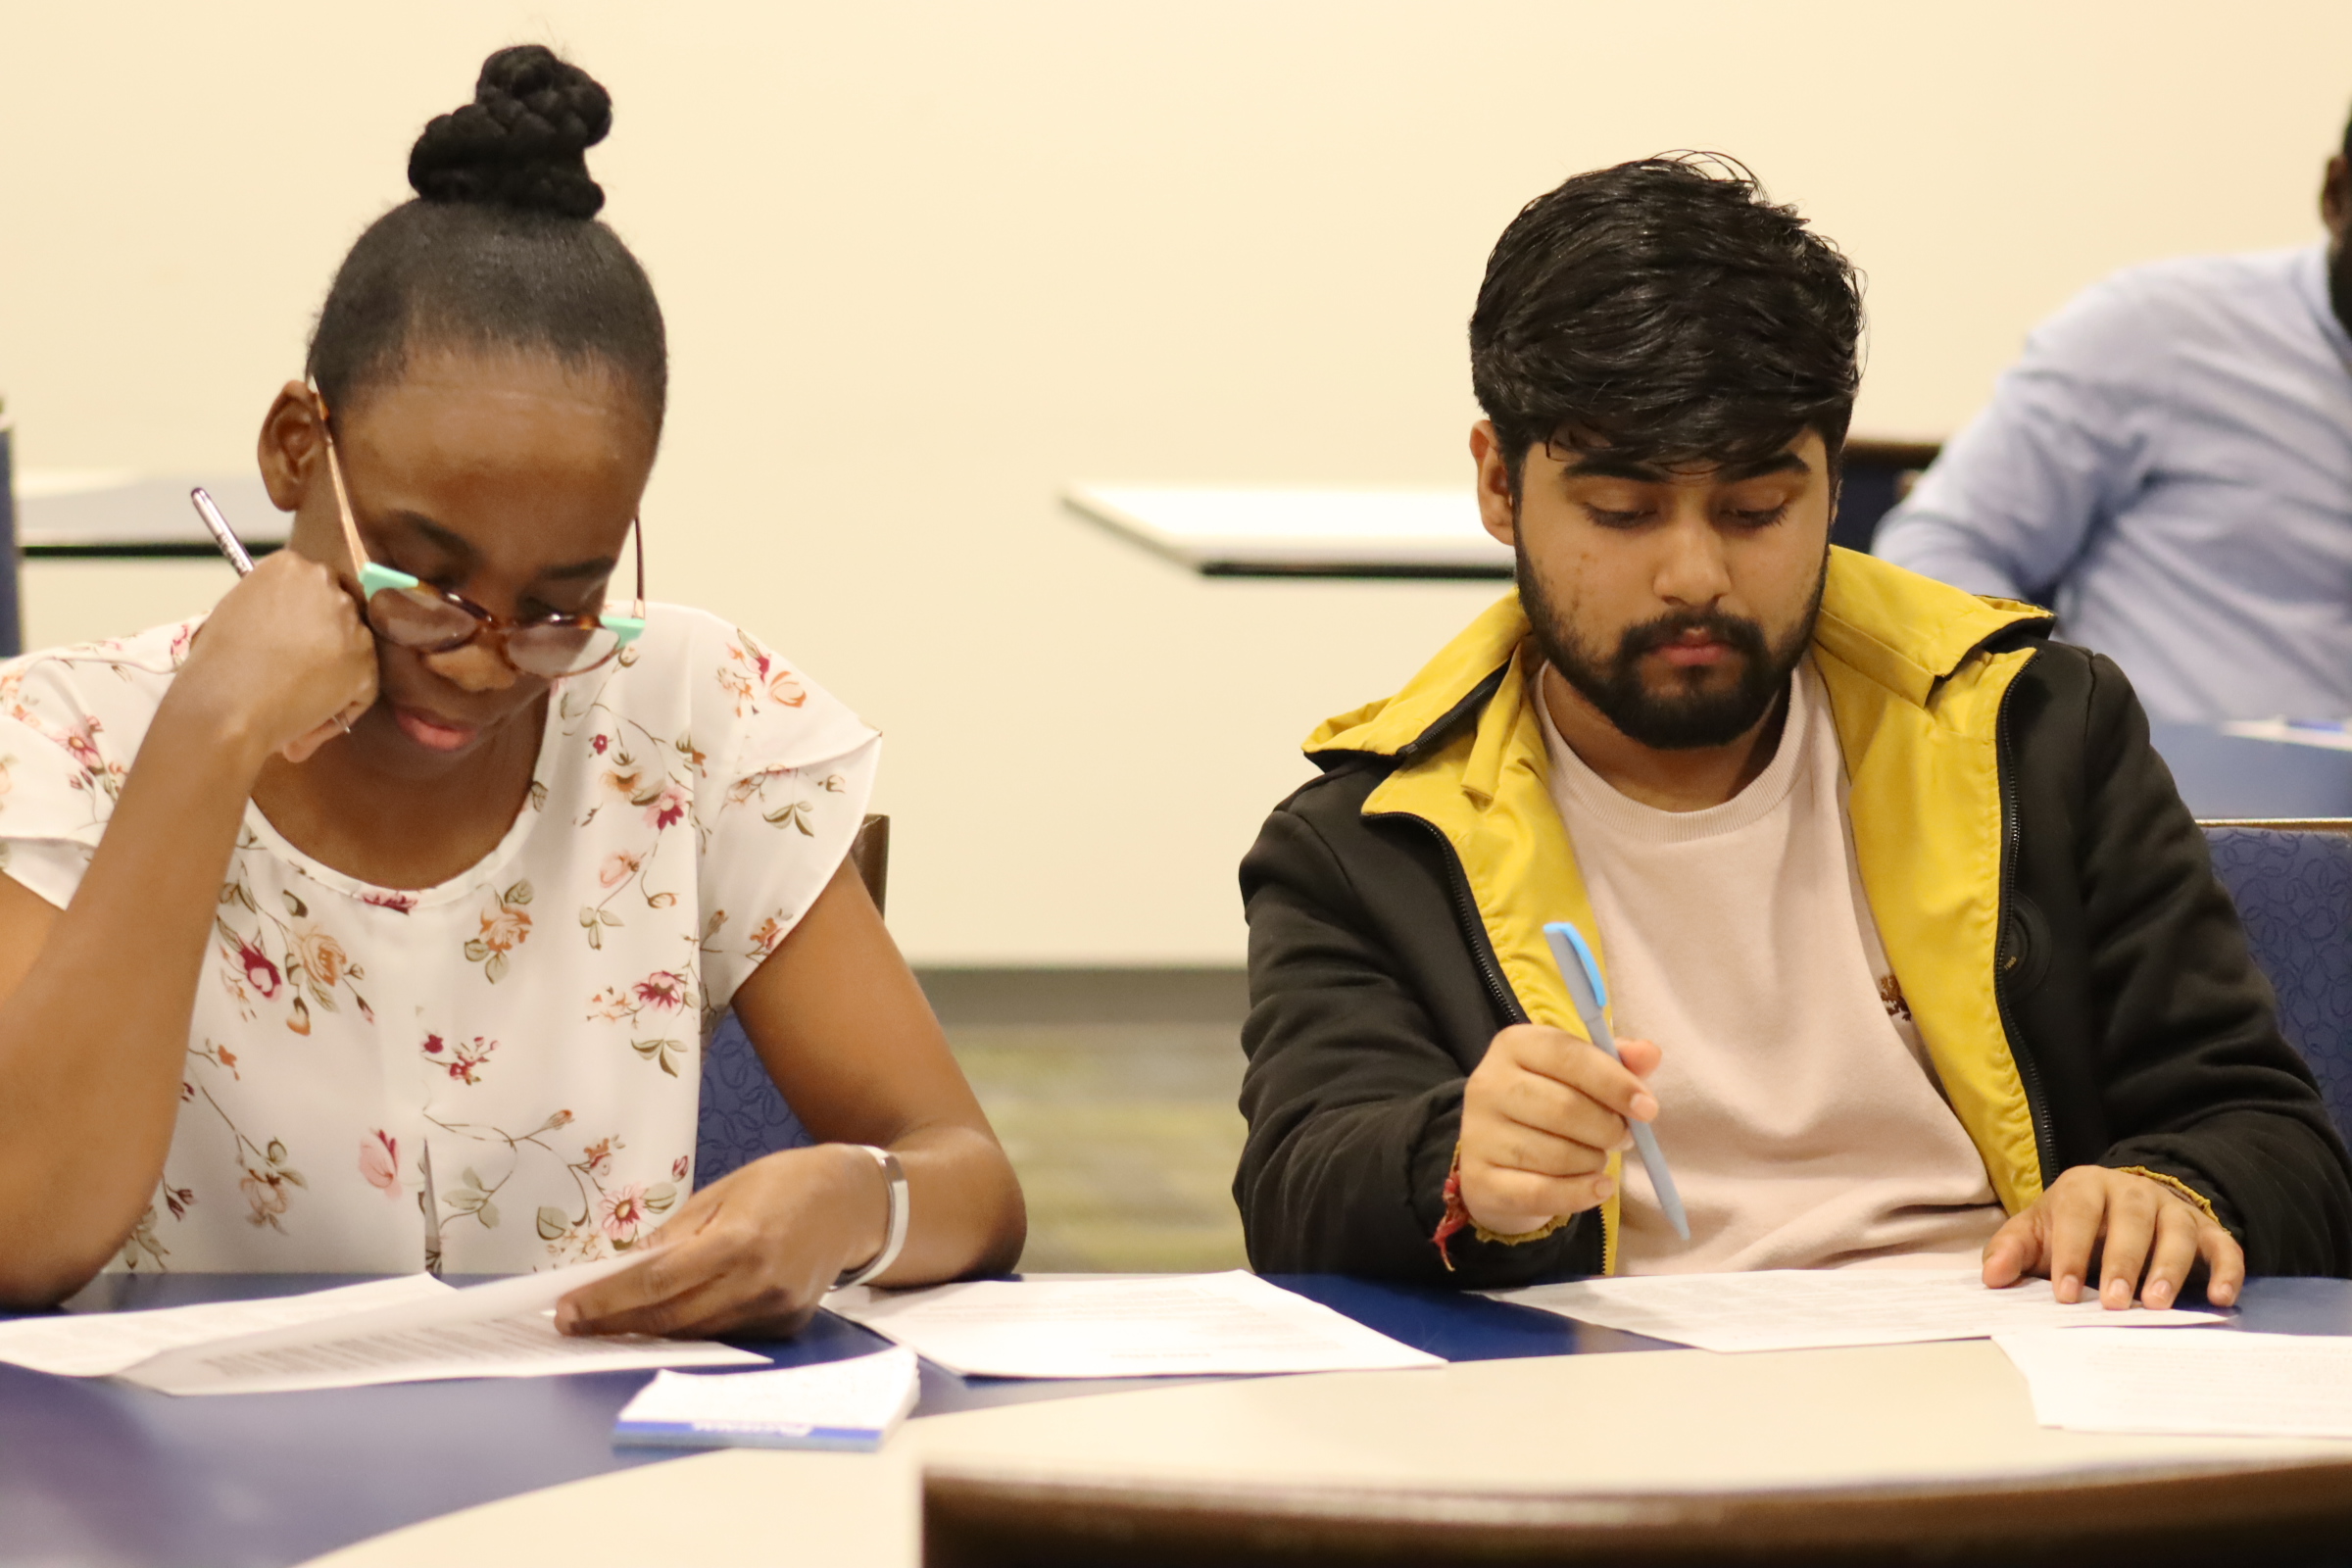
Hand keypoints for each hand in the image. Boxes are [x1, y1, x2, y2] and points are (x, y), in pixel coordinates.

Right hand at [175, 551, 375, 765]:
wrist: (225, 704)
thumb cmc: (218, 663)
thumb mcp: (238, 608)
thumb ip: (275, 601)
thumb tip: (294, 614)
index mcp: (291, 565)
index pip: (315, 583)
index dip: (306, 614)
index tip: (293, 635)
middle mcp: (326, 586)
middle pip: (340, 609)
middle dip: (325, 636)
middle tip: (297, 667)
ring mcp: (351, 624)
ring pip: (355, 646)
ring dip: (336, 669)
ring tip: (296, 694)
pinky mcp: (365, 664)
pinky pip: (363, 685)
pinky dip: (344, 702)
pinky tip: (310, 712)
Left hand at [554, 1143, 890, 1338]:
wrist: (852, 1202)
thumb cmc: (784, 1184)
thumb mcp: (723, 1192)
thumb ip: (675, 1234)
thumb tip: (623, 1267)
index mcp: (739, 1239)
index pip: (657, 1281)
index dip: (607, 1299)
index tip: (568, 1309)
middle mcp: (757, 1282)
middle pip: (669, 1316)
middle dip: (614, 1322)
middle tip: (572, 1322)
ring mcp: (773, 1310)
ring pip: (692, 1332)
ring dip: (645, 1330)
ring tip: (606, 1321)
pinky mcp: (784, 1326)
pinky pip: (723, 1332)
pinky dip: (688, 1326)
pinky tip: (663, 1317)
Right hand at [1458, 1023, 1661, 1235]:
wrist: (1500, 1155)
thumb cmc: (1550, 1103)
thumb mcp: (1581, 1073)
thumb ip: (1618, 1062)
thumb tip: (1649, 1053)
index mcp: (1515, 1044)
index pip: (1568, 1055)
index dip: (1614, 1082)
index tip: (1648, 1108)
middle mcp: (1488, 1083)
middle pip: (1563, 1108)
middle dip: (1608, 1128)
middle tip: (1624, 1137)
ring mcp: (1478, 1133)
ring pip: (1556, 1154)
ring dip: (1594, 1161)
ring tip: (1599, 1157)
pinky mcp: (1479, 1179)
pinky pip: (1540, 1192)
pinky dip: (1579, 1193)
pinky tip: (1598, 1187)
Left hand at [1982, 1165, 2244, 1309]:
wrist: (2116, 1206)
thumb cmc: (2071, 1226)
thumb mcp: (2035, 1231)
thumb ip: (2012, 1250)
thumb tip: (1992, 1277)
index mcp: (2085, 1187)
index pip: (2077, 1215)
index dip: (2072, 1253)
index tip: (2066, 1294)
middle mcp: (2133, 1191)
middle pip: (2133, 1219)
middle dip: (2124, 1262)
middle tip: (2117, 1303)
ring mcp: (2172, 1208)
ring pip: (2178, 1231)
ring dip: (2170, 1268)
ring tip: (2158, 1304)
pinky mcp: (2205, 1229)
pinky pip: (2223, 1245)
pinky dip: (2227, 1270)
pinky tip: (2222, 1298)